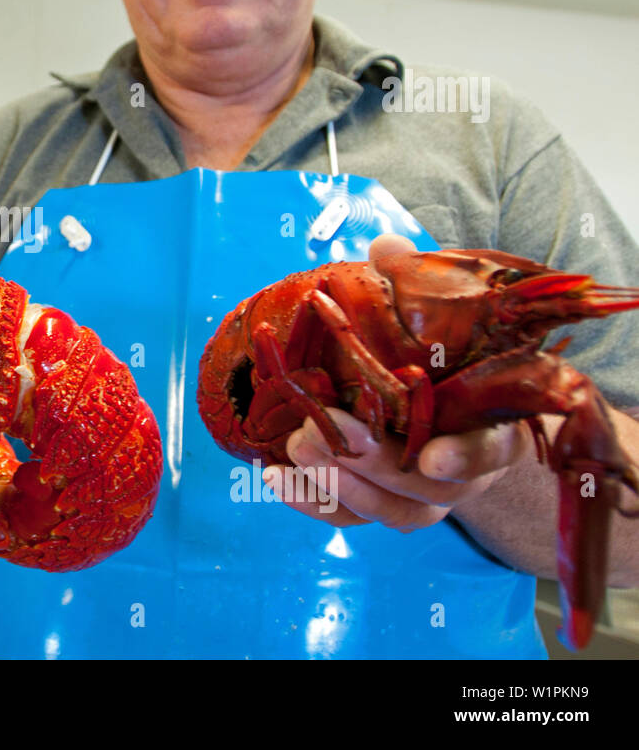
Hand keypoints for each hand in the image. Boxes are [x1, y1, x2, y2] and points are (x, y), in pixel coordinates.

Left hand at [271, 232, 529, 530]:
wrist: (446, 411)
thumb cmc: (444, 359)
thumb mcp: (438, 318)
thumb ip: (418, 284)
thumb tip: (386, 248)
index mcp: (489, 425)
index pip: (490, 449)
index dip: (466, 457)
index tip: (434, 457)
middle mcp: (461, 471)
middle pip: (428, 487)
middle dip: (374, 461)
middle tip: (328, 431)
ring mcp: (423, 496)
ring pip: (390, 509)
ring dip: (341, 484)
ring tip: (296, 446)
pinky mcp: (382, 506)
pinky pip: (350, 517)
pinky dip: (311, 500)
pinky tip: (274, 475)